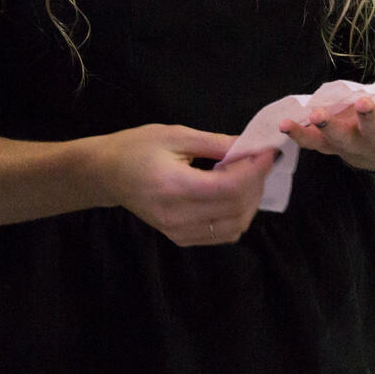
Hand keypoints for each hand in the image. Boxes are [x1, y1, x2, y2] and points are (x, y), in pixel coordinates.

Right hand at [93, 124, 274, 245]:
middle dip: (256, 183)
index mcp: (174, 186)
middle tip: (258, 160)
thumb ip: (216, 143)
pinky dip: (237, 216)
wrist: (106, 174)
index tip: (268, 152)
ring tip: (247, 176)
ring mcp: (178, 232)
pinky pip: (222, 234)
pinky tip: (233, 194)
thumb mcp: (175, 135)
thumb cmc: (136, 148)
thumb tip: (251, 146)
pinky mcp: (180, 238)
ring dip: (250, 201)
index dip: (255, 170)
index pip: (229, 187)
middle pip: (236, 208)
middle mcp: (178, 216)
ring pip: (235, 226)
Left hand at [280, 96, 374, 170]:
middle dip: (368, 117)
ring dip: (329, 127)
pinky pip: (314, 143)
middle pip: (374, 130)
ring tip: (316, 115)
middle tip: (363, 104)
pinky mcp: (331, 146)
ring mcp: (352, 144)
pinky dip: (299, 134)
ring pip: (341, 139)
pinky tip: (285, 124)